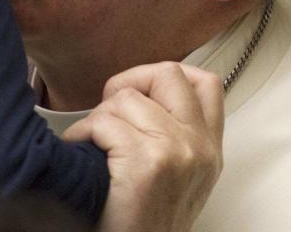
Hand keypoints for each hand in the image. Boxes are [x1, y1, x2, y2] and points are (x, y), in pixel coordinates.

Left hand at [63, 62, 223, 231]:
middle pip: (168, 73)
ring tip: (94, 144)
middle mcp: (199, 147)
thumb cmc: (144, 221)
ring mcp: (176, 151)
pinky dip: (81, 134)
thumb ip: (174, 134)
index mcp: (209, 149)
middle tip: (111, 113)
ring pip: (126, 98)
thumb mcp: (179, 176)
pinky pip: (102, 123)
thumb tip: (138, 95)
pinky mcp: (146, 163)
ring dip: (99, 118)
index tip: (140, 92)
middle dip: (130, 83)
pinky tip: (81, 152)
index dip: (165, 75)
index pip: (206, 83)